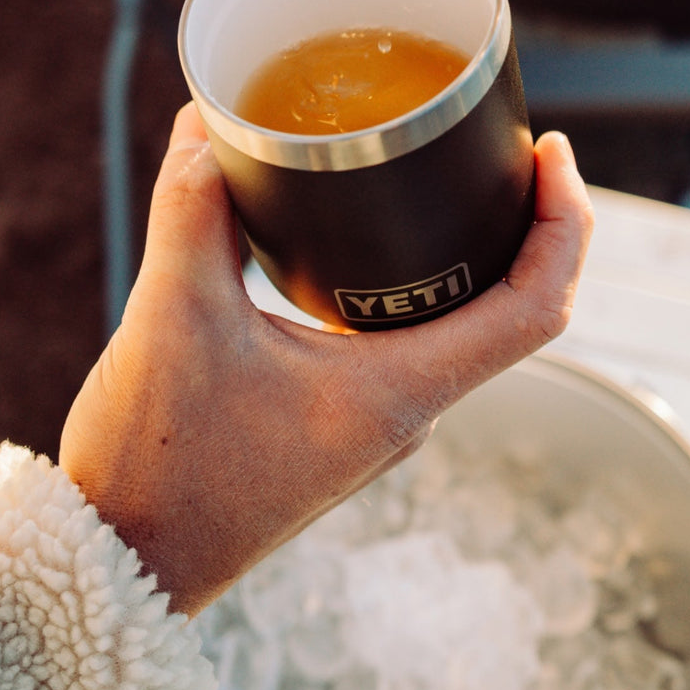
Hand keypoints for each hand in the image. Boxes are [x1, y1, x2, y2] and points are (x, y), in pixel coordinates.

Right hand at [60, 103, 592, 613]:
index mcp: (396, 393)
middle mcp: (407, 408)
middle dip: (521, 216)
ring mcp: (379, 416)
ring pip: (458, 318)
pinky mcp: (345, 415)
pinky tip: (373, 232)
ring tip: (447, 168)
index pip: (533, 307)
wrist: (126, 559)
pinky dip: (414, 275)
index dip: (563, 222)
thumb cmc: (154, 467)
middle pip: (508, 304)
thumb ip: (192, 212)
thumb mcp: (171, 318)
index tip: (551, 150)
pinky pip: (408, 333)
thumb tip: (206, 129)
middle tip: (499, 138)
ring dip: (468, 246)